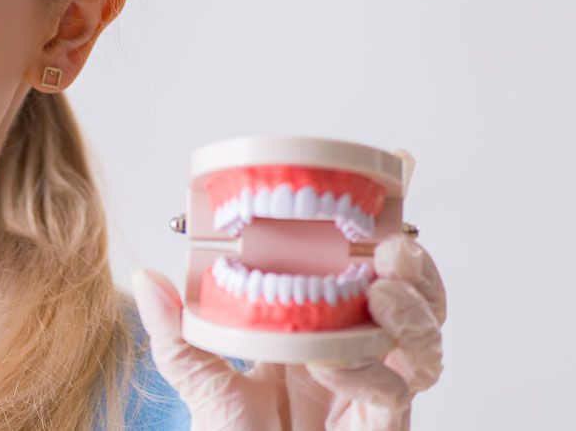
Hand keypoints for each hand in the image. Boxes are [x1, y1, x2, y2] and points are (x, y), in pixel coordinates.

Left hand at [130, 235, 446, 429]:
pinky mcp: (384, 427)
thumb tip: (147, 278)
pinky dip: (366, 372)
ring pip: (427, 344)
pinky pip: (395, 394)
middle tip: (393, 244)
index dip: (389, 227)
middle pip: (420, 302)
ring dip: (414, 310)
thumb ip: (181, 336)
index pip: (369, 269)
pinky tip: (329, 360)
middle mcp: (360, 357)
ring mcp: (377, 393)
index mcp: (324, 331)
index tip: (398, 171)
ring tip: (382, 288)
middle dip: (418, 269)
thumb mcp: (203, 385)